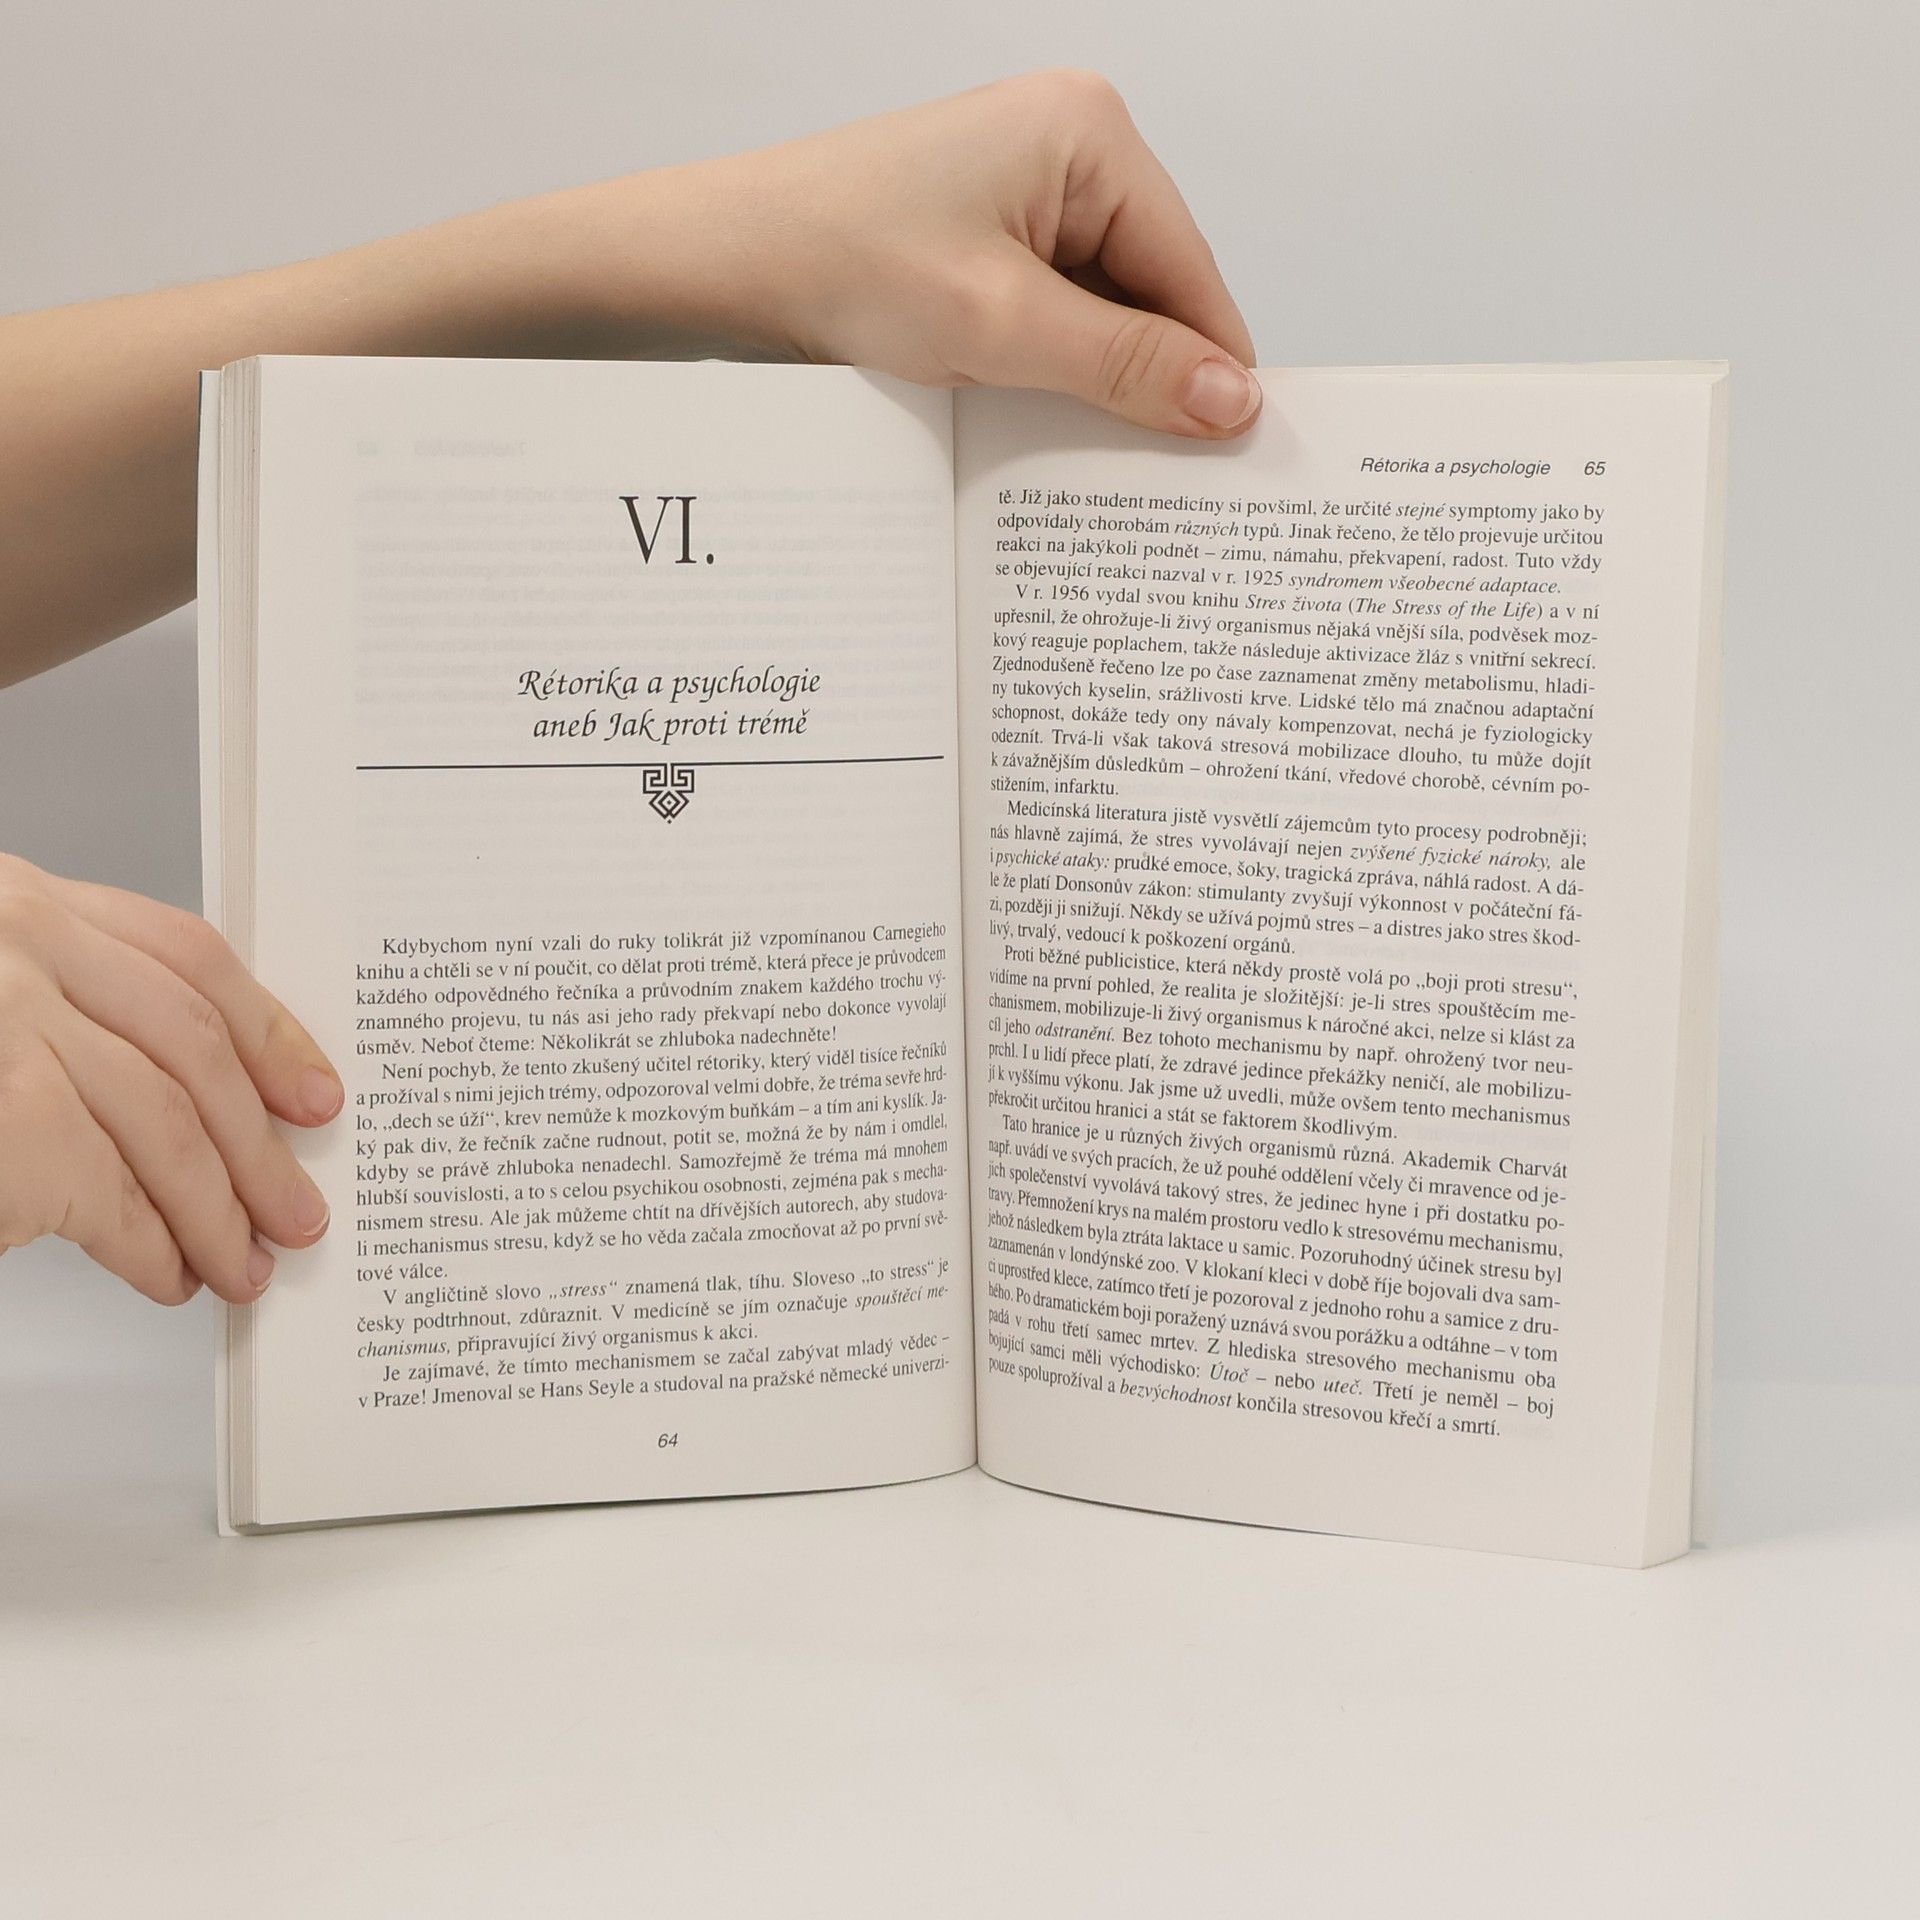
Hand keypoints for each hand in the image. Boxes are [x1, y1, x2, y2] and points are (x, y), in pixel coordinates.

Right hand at [0, 855, 339, 1303]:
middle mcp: (19, 945)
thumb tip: (194, 1100)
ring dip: (218, 1210)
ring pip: (164, 1124)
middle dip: (256, 1143)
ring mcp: (7, 1026)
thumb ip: (64, 1005)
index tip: (313, 1094)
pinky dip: (150, 1245)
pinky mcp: (8, 1123)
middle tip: (297, 1208)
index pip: (188, 957)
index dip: (269, 1031)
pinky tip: (168, 1277)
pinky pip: (107, 1193)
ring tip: (245, 1265)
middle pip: (193, 1048)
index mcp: (21, 902)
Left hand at [555, 70, 1261, 438]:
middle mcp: (1065, 148)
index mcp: (1088, 132)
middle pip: (1151, 292)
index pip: (1191, 270)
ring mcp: (1022, 191)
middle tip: (1150, 474)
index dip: (1209, 368)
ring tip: (1075, 448)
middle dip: (1144, 377)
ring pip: (1099, 312)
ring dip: (1089, 381)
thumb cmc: (839, 258)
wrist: (721, 265)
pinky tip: (1029, 416)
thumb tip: (1231, 400)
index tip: (1230, 456)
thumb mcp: (1002, 326)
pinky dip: (1047, 370)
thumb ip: (1126, 365)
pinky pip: (1049, 315)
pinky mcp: (984, 235)